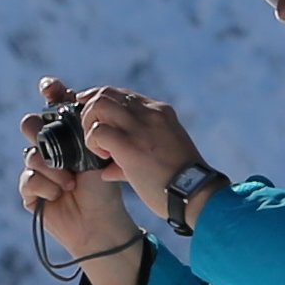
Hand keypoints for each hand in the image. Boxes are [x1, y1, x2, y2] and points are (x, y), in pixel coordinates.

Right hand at [17, 77, 150, 284]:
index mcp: (68, 134)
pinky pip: (28, 179)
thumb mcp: (97, 152)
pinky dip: (45, 186)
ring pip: (30, 155)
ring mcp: (38, 170)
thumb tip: (69, 96)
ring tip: (70, 182)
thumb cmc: (103, 186)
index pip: (53, 105)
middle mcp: (50, 148)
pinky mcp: (30, 192)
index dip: (50, 92)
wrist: (101, 222)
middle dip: (40, 131)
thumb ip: (82, 127)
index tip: (50, 87)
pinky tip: (59, 194)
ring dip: (52, 169)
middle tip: (55, 142)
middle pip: (30, 125)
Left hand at [75, 85, 205, 193]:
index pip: (123, 94)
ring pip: (99, 104)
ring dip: (89, 122)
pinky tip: (102, 156)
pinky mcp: (129, 145)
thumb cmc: (180, 181)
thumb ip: (133, 156)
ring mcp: (140, 126)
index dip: (102, 101)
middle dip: (90, 108)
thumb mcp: (164, 155)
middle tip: (89, 130)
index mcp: (160, 112)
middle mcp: (150, 112)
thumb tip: (108, 169)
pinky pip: (98, 131)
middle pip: (106, 92)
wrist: (196, 192)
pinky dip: (92, 142)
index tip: (93, 115)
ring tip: (95, 144)